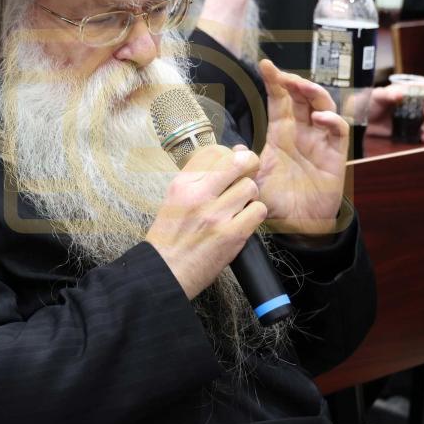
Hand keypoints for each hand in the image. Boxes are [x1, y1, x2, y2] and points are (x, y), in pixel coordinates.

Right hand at [147, 142, 265, 298]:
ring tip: (241, 206)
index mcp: (182, 185)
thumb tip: (233, 154)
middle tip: (248, 175)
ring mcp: (216, 215)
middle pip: (237, 163)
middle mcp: (199, 195)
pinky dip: (255, 215)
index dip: (229, 155)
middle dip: (248, 166)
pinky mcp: (232, 234)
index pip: (214, 152)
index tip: (231, 166)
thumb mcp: (175, 200)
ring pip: (250, 186)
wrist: (165, 272)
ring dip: (250, 196)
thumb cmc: (171, 237)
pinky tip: (244, 220)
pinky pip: (258, 210)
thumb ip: (200, 180)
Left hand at [253, 59, 348, 235]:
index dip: (274, 82)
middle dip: (295, 82)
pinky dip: (332, 120)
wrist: (297, 226)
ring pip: (324, 106)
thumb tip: (232, 149)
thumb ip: (243, 165)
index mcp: (281, 134)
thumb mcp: (254, 180)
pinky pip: (339, 130)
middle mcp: (302, 133)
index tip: (265, 65)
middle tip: (285, 75)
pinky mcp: (335, 155)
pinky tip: (320, 118)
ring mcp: (320, 142)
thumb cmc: (277, 202)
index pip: (279, 101)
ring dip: (315, 93)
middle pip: (303, 97)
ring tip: (303, 87)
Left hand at [362, 77, 423, 138]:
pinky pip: (421, 131)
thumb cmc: (369, 103)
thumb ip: (388, 94)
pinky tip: (422, 136)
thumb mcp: (376, 96)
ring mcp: (412, 116)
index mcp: (407, 91)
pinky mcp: (409, 129)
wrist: (362, 120)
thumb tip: (401, 93)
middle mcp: (412, 103)